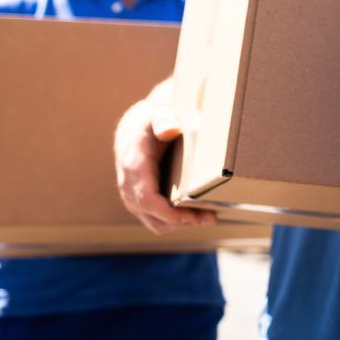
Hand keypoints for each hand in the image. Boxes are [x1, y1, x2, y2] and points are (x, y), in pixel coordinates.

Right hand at [113, 78, 215, 233]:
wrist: (132, 130)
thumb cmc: (149, 122)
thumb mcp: (157, 114)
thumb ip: (163, 120)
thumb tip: (170, 130)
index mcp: (134, 166)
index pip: (147, 198)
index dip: (168, 213)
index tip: (192, 215)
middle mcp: (129, 186)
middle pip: (154, 216)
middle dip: (183, 221)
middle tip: (211, 217)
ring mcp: (131, 196)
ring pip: (155, 223)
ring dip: (181, 225)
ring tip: (207, 218)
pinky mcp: (138, 202)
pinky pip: (155, 220)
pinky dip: (174, 222)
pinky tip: (195, 216)